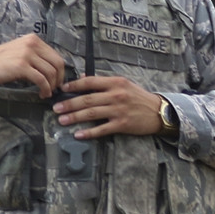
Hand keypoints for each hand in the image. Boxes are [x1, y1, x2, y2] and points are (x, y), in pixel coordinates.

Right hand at [0, 34, 67, 96]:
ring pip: (50, 72)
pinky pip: (41, 80)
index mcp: (33, 40)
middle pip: (57, 64)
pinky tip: (42, 93)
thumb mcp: (22, 52)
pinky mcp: (21, 66)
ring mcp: (27, 54)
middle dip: (59, 79)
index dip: (61, 72)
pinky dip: (45, 89)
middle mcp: (32, 44)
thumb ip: (37, 57)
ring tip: (46, 92)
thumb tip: (54, 71)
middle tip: (54, 88)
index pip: (56, 56)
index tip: (57, 81)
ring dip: (51, 86)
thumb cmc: (1, 61)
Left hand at [53, 76, 167, 138]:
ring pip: (92, 113)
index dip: (74, 86)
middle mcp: (116, 95)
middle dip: (69, 104)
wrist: (158, 112)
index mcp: (115, 83)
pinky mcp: (122, 124)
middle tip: (56, 108)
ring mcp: (119, 110)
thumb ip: (104, 82)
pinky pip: (102, 129)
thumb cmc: (139, 98)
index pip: (90, 82)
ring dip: (75, 117)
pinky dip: (89, 132)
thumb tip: (83, 78)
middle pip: (87, 99)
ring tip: (62, 120)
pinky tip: (79, 135)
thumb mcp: (124, 84)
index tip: (61, 90)